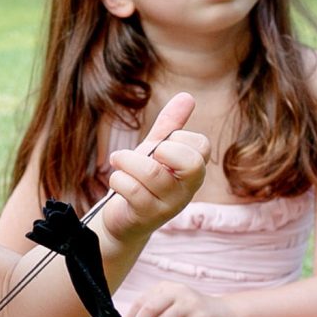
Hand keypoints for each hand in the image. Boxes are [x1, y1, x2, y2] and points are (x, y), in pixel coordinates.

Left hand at [101, 93, 208, 243]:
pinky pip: (133, 189)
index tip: (160, 146)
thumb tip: (187, 96)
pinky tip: (116, 180)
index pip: (201, 146)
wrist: (122, 220)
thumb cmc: (141, 182)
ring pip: (152, 173)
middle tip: (145, 152)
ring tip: (118, 160)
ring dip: (128, 161)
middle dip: (161, 149)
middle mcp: (187, 190)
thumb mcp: (155, 151)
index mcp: (193, 171)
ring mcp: (169, 206)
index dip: (177, 138)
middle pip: (190, 163)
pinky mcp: (147, 217)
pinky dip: (118, 179)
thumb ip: (170, 127)